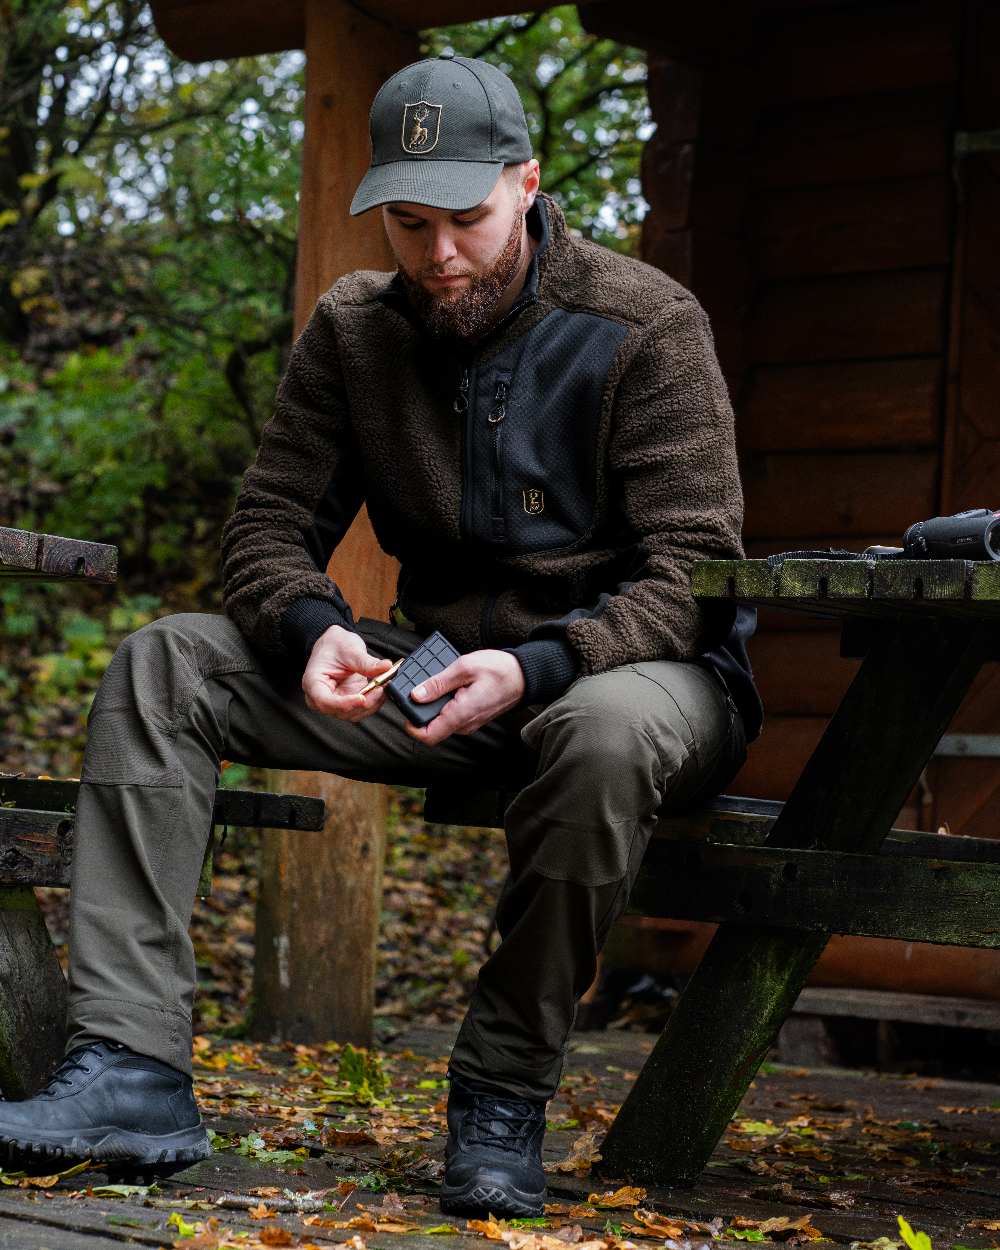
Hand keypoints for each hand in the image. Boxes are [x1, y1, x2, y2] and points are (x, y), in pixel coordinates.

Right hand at [302, 625, 394, 721]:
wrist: (335, 644)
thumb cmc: (334, 645)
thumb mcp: (350, 650)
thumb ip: (367, 662)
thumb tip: (386, 667)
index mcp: (313, 682)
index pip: (324, 701)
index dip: (344, 704)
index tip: (362, 698)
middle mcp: (321, 697)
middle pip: (340, 711)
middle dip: (363, 703)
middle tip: (380, 687)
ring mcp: (335, 701)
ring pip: (353, 713)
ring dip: (371, 704)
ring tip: (383, 686)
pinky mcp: (348, 702)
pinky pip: (361, 709)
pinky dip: (373, 702)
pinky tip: (380, 690)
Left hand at [404, 649, 525, 745]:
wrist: (525, 676)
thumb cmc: (499, 670)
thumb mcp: (465, 667)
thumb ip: (438, 682)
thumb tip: (416, 694)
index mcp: (460, 714)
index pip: (428, 736)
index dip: (411, 726)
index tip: (405, 707)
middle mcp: (464, 724)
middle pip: (432, 727)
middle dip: (420, 710)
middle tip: (417, 686)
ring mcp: (469, 722)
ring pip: (441, 721)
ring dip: (433, 706)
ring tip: (433, 683)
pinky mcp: (472, 717)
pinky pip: (451, 716)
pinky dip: (444, 704)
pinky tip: (448, 686)